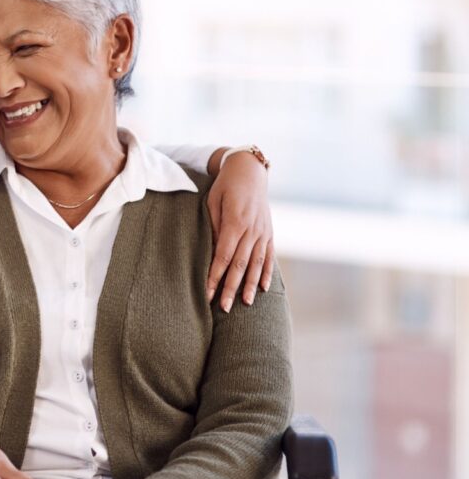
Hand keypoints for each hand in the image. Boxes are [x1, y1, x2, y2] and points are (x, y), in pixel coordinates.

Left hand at [205, 150, 273, 311]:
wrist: (249, 170)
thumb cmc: (225, 185)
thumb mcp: (213, 201)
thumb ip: (213, 226)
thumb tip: (211, 251)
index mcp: (235, 222)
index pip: (223, 255)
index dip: (215, 276)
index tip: (208, 292)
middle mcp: (252, 230)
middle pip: (239, 265)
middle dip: (230, 287)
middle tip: (223, 307)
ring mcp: (263, 232)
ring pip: (256, 264)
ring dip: (249, 285)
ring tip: (244, 304)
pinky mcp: (269, 232)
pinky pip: (269, 256)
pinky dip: (266, 273)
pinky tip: (262, 288)